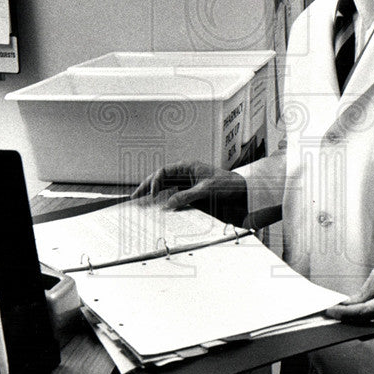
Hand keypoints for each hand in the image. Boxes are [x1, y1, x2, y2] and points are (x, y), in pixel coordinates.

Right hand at [131, 160, 247, 225]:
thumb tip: (168, 204)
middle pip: (160, 178)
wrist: (240, 190)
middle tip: (134, 197)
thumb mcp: (207, 190)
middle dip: (146, 186)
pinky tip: (155, 206)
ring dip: (152, 193)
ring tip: (139, 201)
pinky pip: (172, 193)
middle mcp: (184, 173)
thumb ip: (187, 196)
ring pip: (164, 186)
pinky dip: (162, 198)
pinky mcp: (189, 191)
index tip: (152, 194)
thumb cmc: (226, 185)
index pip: (164, 172)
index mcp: (187, 166)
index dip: (154, 182)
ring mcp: (186, 182)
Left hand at [325, 260, 373, 332]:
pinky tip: (353, 318)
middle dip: (345, 320)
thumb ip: (362, 294)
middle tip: (330, 314)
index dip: (345, 313)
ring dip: (353, 324)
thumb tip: (346, 305)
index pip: (364, 313)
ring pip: (369, 330)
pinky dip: (364, 325)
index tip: (331, 311)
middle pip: (364, 324)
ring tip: (338, 316)